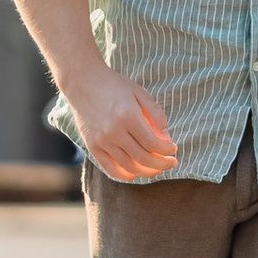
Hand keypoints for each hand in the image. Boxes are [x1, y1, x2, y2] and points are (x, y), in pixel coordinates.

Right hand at [66, 65, 178, 180]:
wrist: (83, 82)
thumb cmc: (115, 86)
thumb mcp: (140, 93)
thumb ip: (156, 115)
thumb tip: (167, 140)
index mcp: (128, 116)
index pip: (153, 143)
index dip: (166, 150)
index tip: (174, 149)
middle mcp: (114, 132)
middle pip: (143, 158)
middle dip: (161, 164)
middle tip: (171, 163)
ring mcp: (102, 141)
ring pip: (129, 167)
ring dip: (147, 172)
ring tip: (157, 169)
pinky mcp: (92, 146)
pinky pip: (110, 168)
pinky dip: (125, 175)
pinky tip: (136, 173)